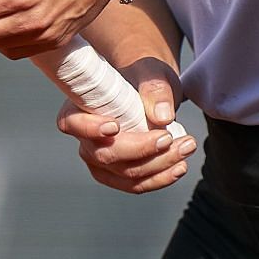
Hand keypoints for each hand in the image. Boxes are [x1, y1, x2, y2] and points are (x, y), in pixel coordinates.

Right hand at [57, 58, 195, 193]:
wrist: (151, 90)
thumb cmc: (144, 77)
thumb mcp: (151, 73)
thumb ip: (155, 89)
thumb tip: (162, 116)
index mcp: (78, 107)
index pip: (73, 123)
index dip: (90, 128)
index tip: (115, 126)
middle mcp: (84, 138)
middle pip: (105, 155)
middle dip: (141, 150)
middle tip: (169, 137)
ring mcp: (100, 160)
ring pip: (125, 174)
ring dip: (158, 166)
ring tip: (186, 147)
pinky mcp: (119, 175)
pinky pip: (137, 185)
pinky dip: (160, 178)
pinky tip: (180, 167)